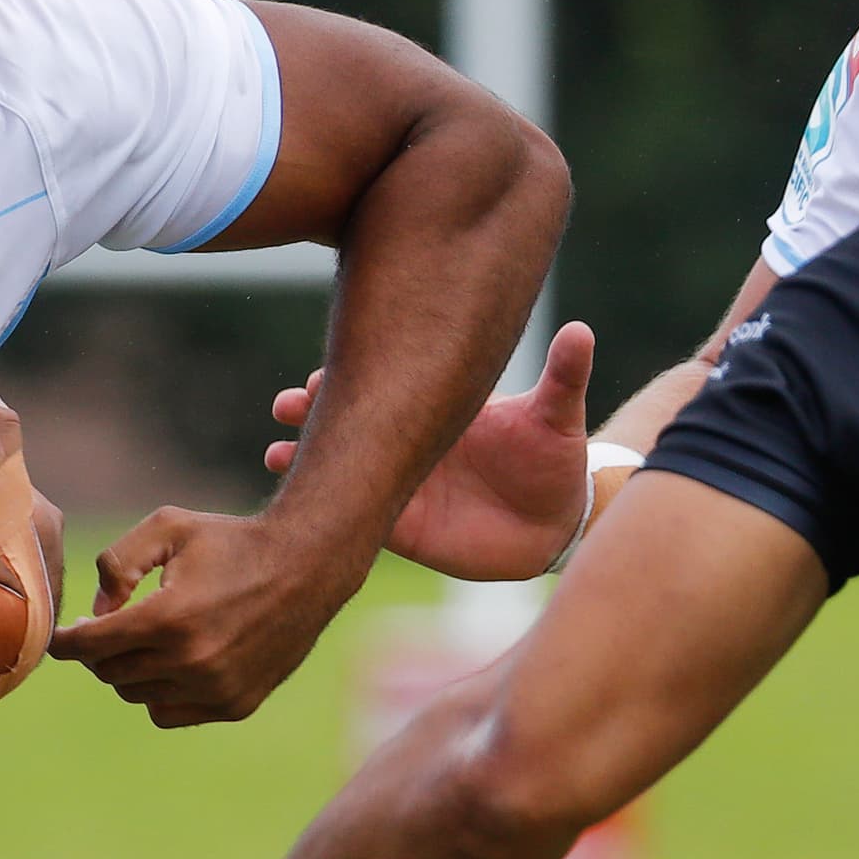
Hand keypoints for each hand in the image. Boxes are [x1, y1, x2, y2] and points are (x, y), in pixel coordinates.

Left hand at [52, 503, 358, 725]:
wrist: (307, 566)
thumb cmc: (231, 541)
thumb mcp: (168, 527)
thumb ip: (116, 563)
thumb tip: (97, 613)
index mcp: (168, 618)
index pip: (90, 647)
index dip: (66, 642)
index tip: (61, 637)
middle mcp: (191, 661)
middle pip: (109, 672)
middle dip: (101, 650)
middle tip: (110, 627)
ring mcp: (214, 689)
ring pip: (135, 695)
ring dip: (130, 670)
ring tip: (148, 639)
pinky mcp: (233, 705)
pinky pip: (168, 713)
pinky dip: (159, 692)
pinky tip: (172, 663)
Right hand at [268, 323, 595, 582]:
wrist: (556, 523)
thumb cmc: (554, 459)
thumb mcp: (558, 414)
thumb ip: (563, 376)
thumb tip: (582, 331)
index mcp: (439, 407)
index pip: (385, 383)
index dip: (353, 375)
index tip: (324, 373)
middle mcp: (411, 441)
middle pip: (350, 420)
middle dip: (312, 411)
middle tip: (288, 404)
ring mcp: (401, 482)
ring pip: (343, 466)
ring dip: (305, 458)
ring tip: (276, 454)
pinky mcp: (402, 526)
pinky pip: (357, 515)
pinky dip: (328, 509)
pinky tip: (301, 504)